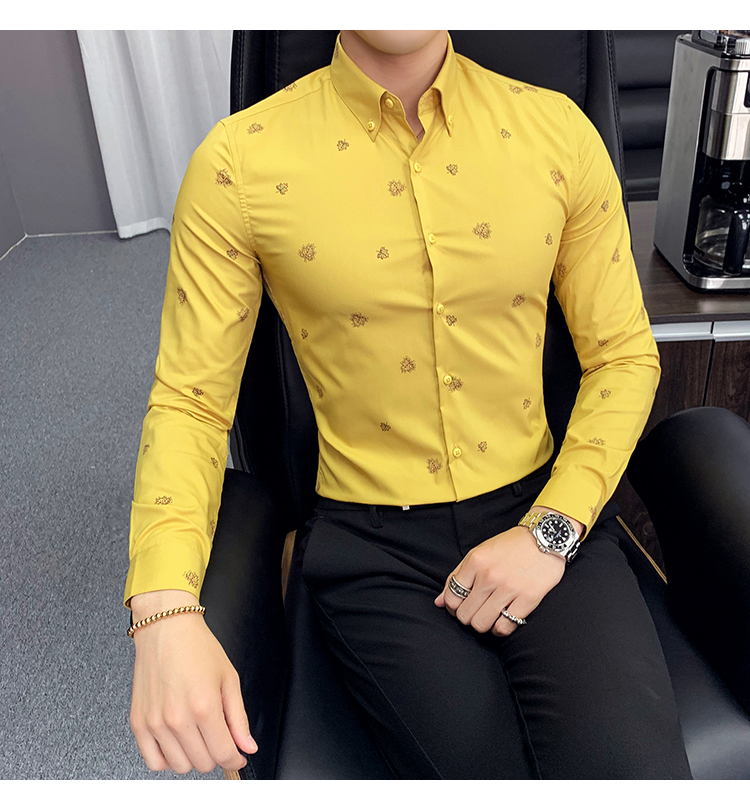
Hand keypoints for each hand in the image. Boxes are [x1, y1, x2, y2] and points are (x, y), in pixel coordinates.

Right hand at [129, 590, 257, 774]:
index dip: (236, 758)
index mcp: (204, 706)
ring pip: (180, 766)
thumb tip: (247, 746)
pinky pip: (153, 762)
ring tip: (198, 733)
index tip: (238, 754)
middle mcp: (177, 718)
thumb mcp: (229, 678)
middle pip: (203, 763)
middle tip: (218, 735)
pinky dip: (168, 759)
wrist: (165, 628)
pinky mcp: (138, 723)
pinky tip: (177, 742)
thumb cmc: (197, 647)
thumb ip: (239, 718)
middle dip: (217, 753)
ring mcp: (155, 723)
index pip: (224, 753)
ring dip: (194, 756)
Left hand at [434, 525, 565, 636]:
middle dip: (467, 617)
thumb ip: (457, 576)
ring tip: (489, 616)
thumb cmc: (510, 546)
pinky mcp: (528, 598)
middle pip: (465, 614)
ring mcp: (509, 588)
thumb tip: (439, 603)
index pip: (451, 597)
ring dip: (483, 625)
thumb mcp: (479, 553)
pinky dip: (500, 629)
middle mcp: (489, 575)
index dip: (453, 607)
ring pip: (482, 624)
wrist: (546, 538)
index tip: (460, 606)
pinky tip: (502, 620)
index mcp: (475, 561)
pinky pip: (505, 627)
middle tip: (476, 612)